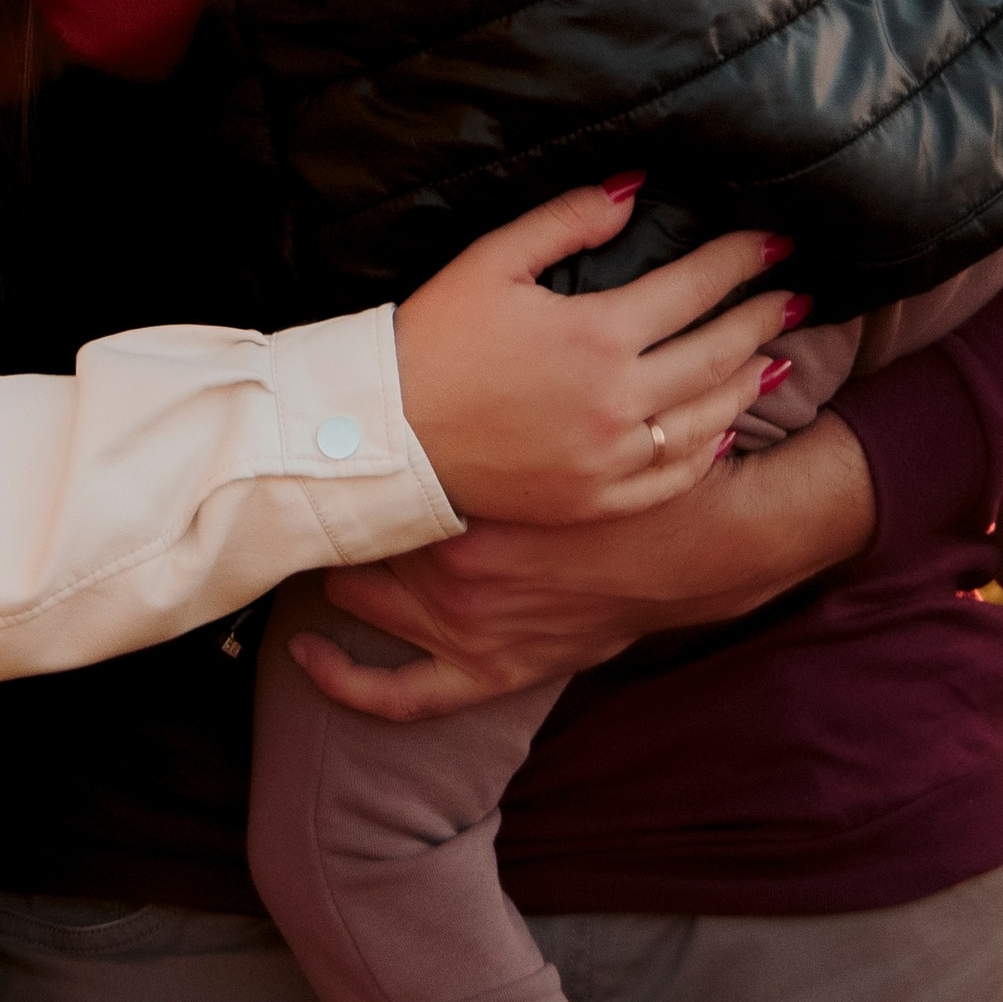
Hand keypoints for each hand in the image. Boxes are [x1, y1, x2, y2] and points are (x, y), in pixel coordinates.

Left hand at [296, 410, 876, 721]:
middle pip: (362, 534)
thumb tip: (467, 304)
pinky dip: (346, 681)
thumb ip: (513, 355)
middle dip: (340, 509)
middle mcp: (452, 568)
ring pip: (365, 603)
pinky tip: (307, 655)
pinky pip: (399, 697)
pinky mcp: (490, 672)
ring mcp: (466, 628)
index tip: (325, 432)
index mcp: (463, 500)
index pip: (373, 474)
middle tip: (315, 481)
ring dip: (337, 574)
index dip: (346, 452)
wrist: (696, 547)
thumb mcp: (564, 396)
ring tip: (312, 546)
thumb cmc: (627, 469)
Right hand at [391, 190, 798, 531]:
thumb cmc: (433, 337)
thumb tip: (635, 188)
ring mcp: (610, 459)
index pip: (693, 287)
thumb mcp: (494, 260)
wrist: (388, 434)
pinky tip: (722, 428)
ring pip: (706, 418)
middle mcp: (617, 401)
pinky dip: (707, 449)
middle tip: (797, 293)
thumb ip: (569, 220)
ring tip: (774, 355)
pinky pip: (673, 478)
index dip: (742, 259)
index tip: (777, 239)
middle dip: (763, 315)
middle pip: (716, 351)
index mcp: (596, 334)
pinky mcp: (594, 501)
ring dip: (747, 381)